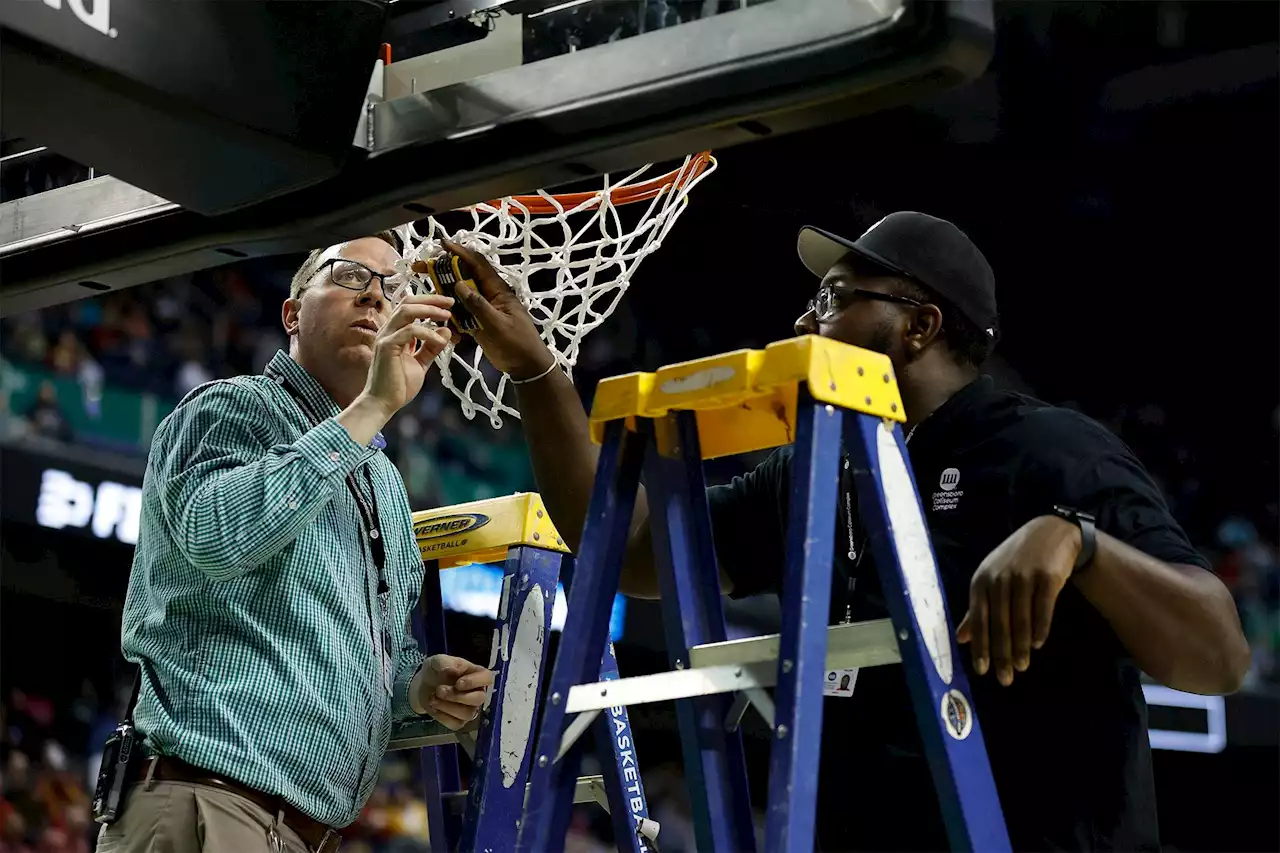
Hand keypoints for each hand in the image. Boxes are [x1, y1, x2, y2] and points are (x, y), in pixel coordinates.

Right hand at [358, 294, 454, 418]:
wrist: (383, 403)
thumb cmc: (398, 385)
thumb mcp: (421, 363)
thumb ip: (432, 347)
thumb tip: (446, 331)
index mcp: (395, 333)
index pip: (410, 307)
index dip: (428, 301)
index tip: (447, 304)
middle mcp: (388, 331)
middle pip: (408, 302)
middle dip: (431, 299)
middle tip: (450, 302)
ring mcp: (386, 337)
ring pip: (406, 311)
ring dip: (429, 310)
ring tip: (446, 316)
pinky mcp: (387, 347)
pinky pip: (409, 331)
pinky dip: (427, 333)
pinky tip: (440, 340)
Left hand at [416, 654, 493, 730]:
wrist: (423, 685)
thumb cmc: (436, 671)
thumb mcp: (436, 661)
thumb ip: (443, 662)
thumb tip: (450, 668)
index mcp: (476, 674)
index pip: (487, 678)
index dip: (475, 682)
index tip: (458, 683)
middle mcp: (477, 692)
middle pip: (479, 699)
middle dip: (457, 696)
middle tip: (439, 690)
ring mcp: (469, 708)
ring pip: (468, 714)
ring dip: (448, 707)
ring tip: (433, 698)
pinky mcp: (459, 721)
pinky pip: (456, 724)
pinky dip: (442, 716)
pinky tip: (433, 707)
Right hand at [435, 238, 556, 380]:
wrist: (526, 366)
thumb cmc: (517, 343)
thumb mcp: (497, 324)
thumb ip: (478, 304)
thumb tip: (458, 284)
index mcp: (497, 290)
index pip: (477, 264)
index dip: (460, 252)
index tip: (441, 245)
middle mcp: (488, 295)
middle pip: (464, 276)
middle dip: (443, 270)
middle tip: (420, 267)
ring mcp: (483, 308)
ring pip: (459, 296)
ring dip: (444, 295)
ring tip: (425, 293)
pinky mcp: (478, 322)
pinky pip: (461, 315)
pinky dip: (453, 320)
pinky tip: (448, 329)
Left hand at [956, 515, 1081, 685]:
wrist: (1049, 534)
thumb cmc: (1015, 561)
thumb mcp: (991, 579)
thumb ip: (977, 609)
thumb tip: (961, 638)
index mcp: (981, 581)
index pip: (979, 619)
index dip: (980, 646)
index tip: (982, 671)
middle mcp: (999, 578)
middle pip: (999, 624)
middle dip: (1002, 654)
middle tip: (1006, 679)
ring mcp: (1024, 576)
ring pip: (1021, 619)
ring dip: (1022, 647)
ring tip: (1023, 666)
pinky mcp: (1047, 576)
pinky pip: (1043, 608)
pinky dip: (1041, 628)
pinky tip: (1039, 644)